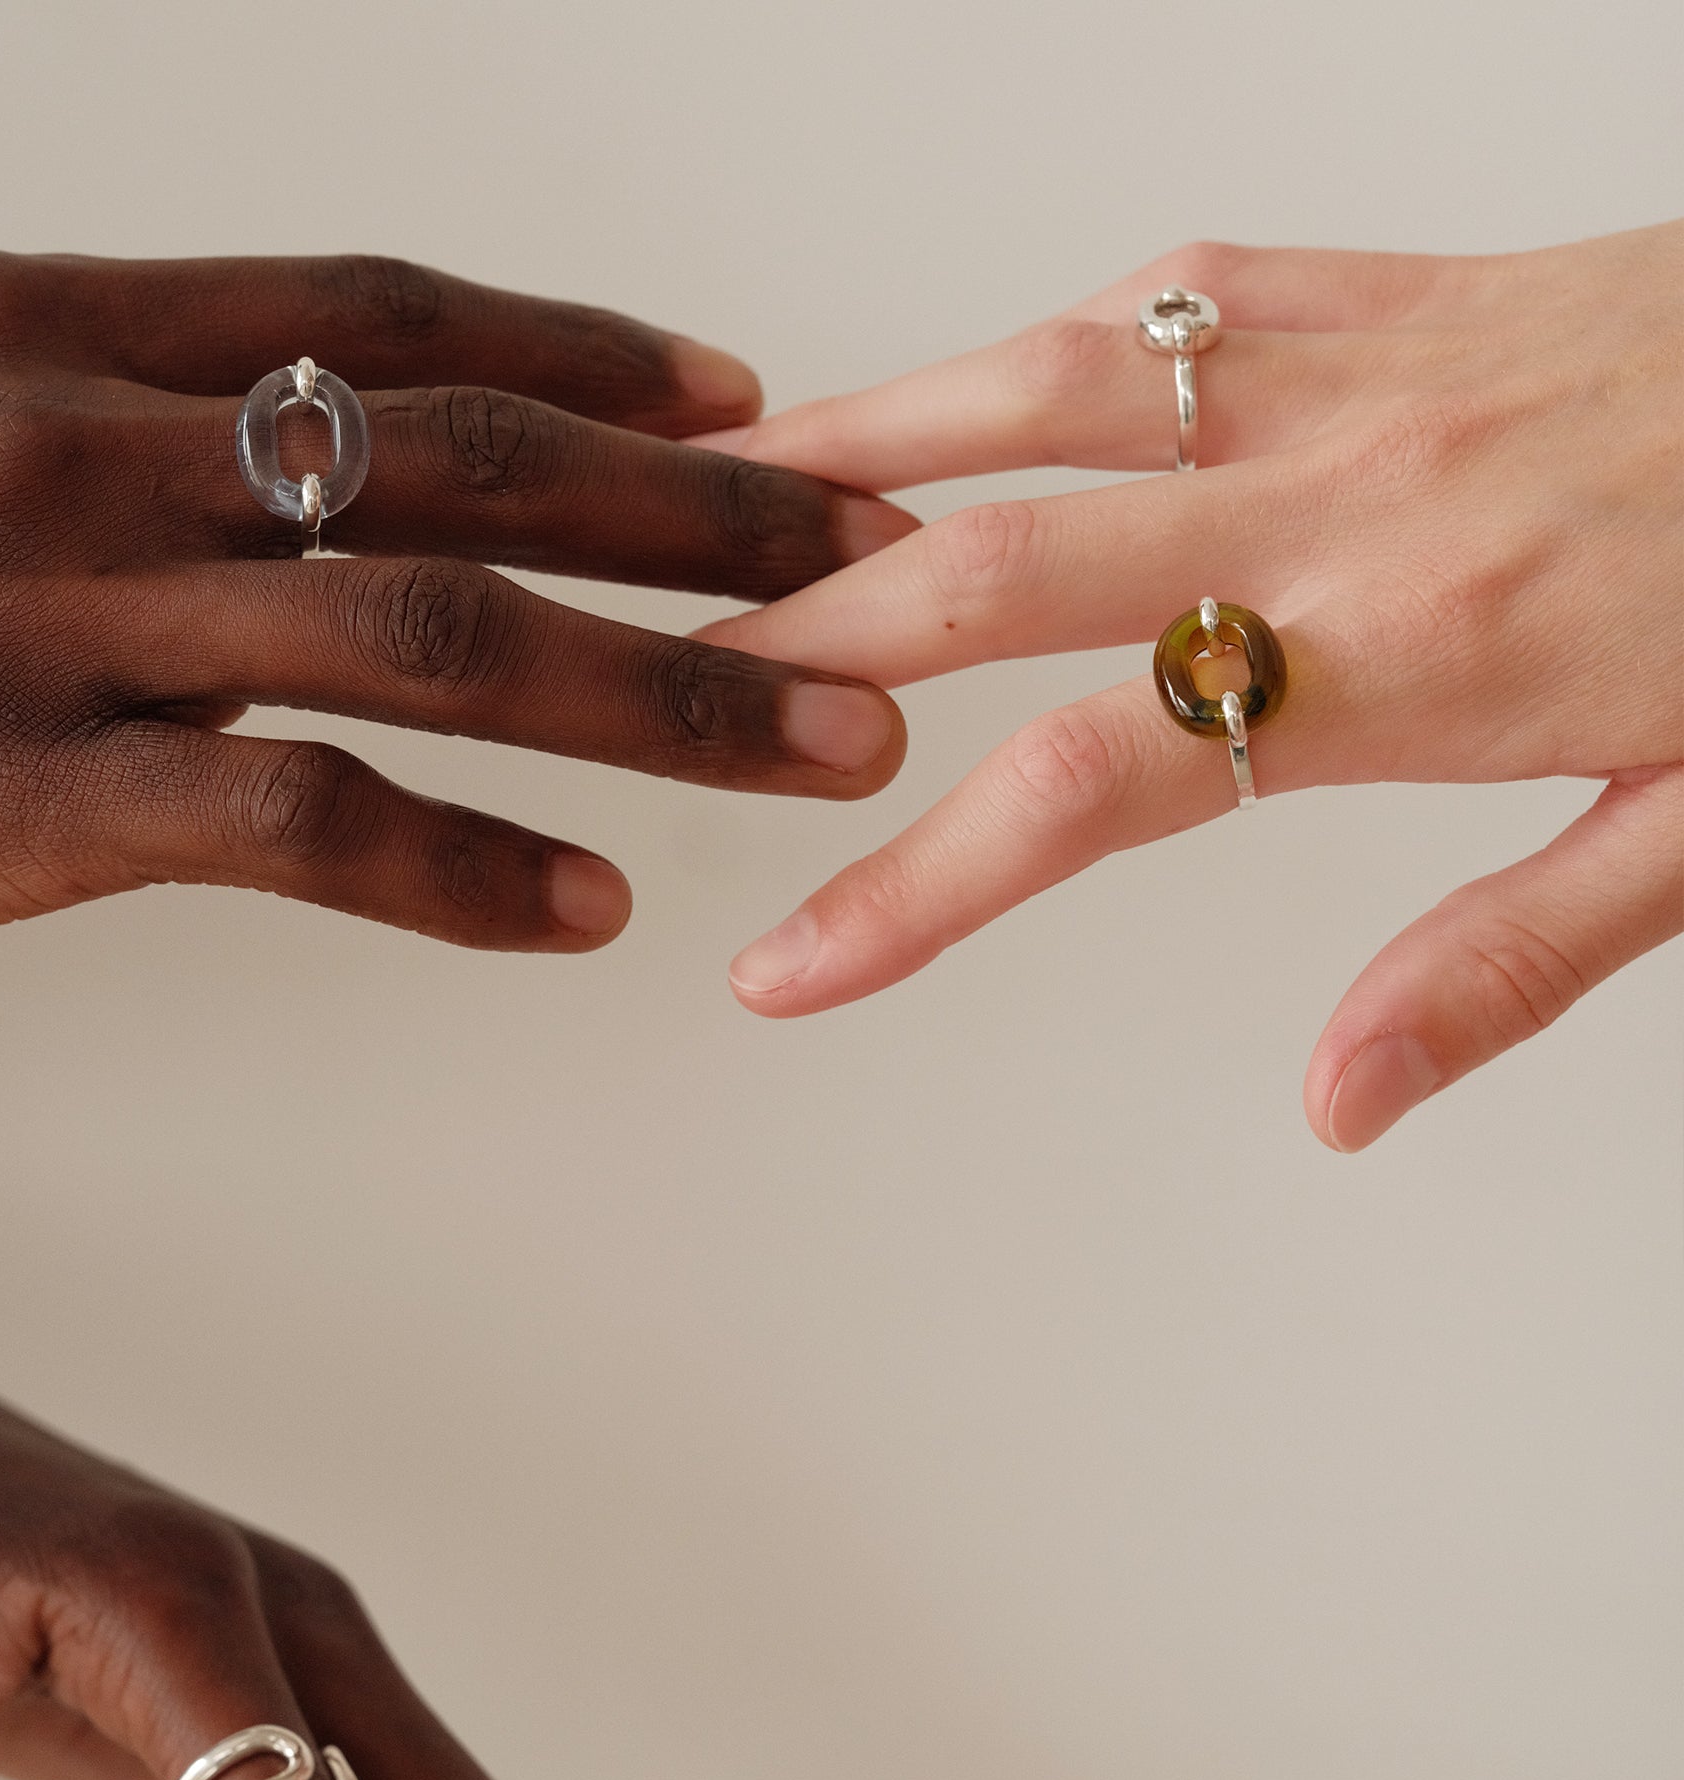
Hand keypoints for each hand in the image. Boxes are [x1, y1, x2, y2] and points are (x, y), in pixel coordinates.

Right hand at [0, 250, 912, 1015]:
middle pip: (457, 451)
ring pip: (421, 627)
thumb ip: (110, 432)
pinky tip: (587, 912)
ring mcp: (37, 604)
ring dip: (651, 690)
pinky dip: (466, 868)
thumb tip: (308, 479)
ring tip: (819, 744)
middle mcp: (57, 429)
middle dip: (697, 515)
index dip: (593, 353)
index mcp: (37, 320)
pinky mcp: (10, 790)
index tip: (748, 398)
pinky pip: (297, 823)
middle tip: (869, 566)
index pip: (378, 312)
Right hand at [697, 224, 1683, 1149]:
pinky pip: (1154, 297)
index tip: (786, 970)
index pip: (1091, 790)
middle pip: (1000, 572)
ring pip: (1033, 393)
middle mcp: (1343, 503)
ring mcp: (1351, 373)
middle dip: (802, 645)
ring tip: (710, 514)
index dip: (912, 892)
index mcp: (1413, 661)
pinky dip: (1014, 347)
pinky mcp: (1382, 286)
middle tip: (662, 699)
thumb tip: (1342, 1101)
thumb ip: (1508, 964)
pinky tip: (929, 388)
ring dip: (849, 458)